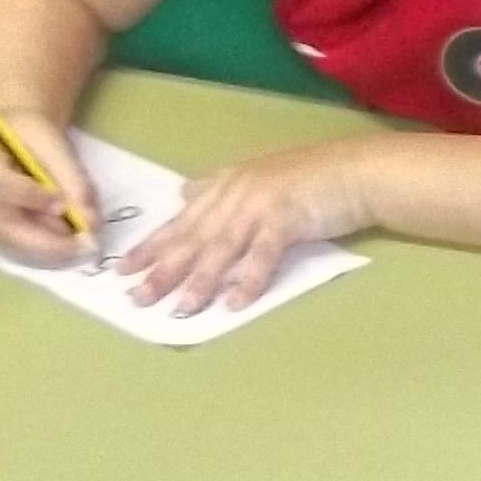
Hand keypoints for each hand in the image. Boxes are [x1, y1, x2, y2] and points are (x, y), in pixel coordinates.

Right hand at [0, 111, 102, 267]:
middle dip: (46, 242)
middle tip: (85, 246)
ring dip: (47, 251)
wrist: (0, 137)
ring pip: (7, 245)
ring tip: (80, 246)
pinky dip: (41, 252)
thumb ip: (73, 180)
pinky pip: (11, 250)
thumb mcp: (53, 143)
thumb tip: (92, 224)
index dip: (31, 198)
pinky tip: (65, 247)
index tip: (64, 206)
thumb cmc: (26, 136)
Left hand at [121, 140, 370, 316]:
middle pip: (191, 238)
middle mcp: (235, 194)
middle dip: (162, 270)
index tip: (123, 270)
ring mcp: (259, 205)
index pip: (180, 221)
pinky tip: (234, 303)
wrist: (356, 171)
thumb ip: (219, 187)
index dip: (151, 247)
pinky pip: (262, 255)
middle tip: (137, 298)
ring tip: (180, 308)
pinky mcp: (286, 219)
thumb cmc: (311, 178)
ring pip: (220, 249)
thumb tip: (186, 191)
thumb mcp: (258, 176)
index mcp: (225, 186)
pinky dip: (247, 279)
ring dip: (198, 281)